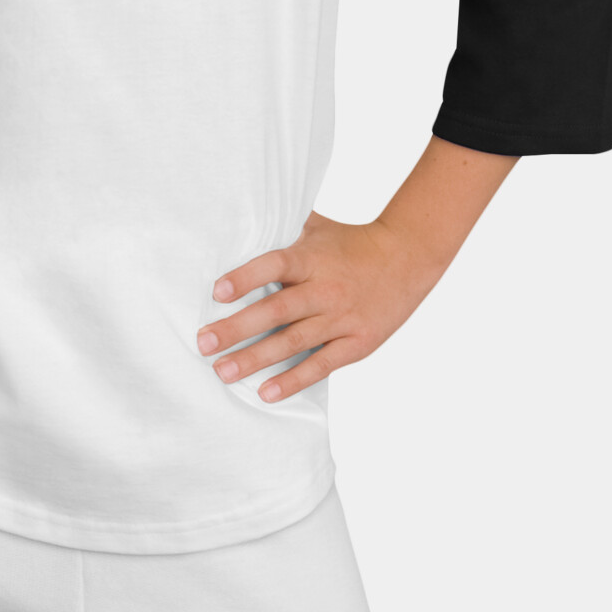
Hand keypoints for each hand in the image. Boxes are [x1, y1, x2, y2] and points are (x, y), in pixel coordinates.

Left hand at [195, 209, 446, 401]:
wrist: (408, 257)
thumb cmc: (350, 241)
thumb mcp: (315, 227)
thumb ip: (281, 228)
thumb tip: (236, 219)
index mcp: (311, 258)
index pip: (274, 265)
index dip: (245, 278)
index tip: (216, 292)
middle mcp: (324, 289)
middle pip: (276, 311)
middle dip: (236, 329)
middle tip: (203, 343)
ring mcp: (341, 319)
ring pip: (293, 343)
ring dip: (255, 359)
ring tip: (223, 372)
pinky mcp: (357, 343)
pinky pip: (321, 365)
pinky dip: (293, 380)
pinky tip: (265, 392)